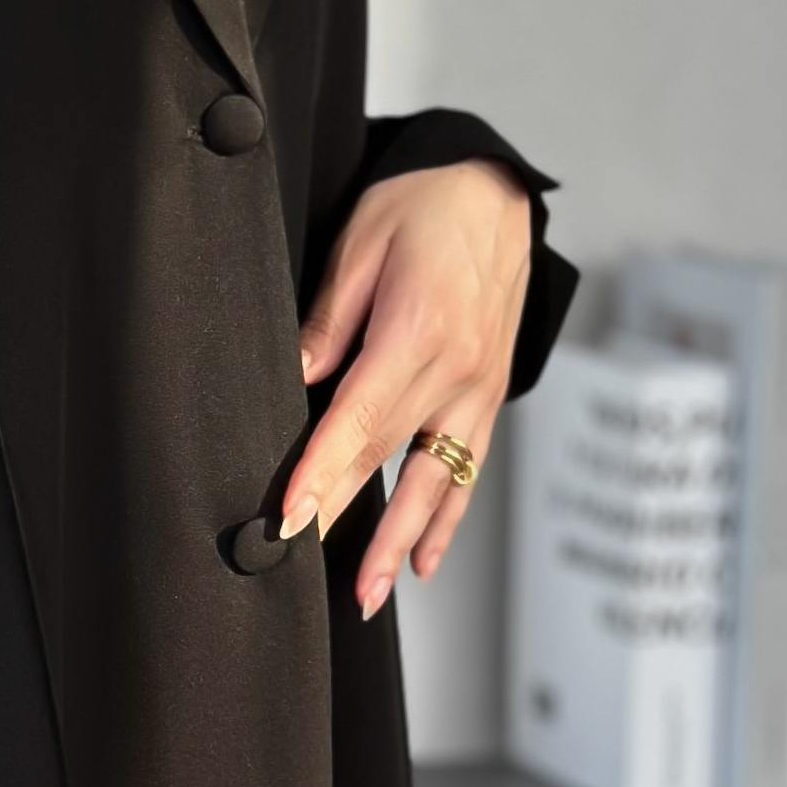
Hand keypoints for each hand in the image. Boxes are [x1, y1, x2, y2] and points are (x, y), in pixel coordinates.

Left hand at [284, 159, 534, 618]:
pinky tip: (423, 563)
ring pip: (432, 482)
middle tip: (301, 574)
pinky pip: (466, 471)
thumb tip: (293, 377)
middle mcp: (456, 372)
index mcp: (418, 332)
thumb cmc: (422, 206)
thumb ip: (329, 320)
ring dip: (398, 543)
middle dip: (342, 520)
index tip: (288, 518)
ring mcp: (478, 390)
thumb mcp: (362, 244)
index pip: (358, 419)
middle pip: (386, 459)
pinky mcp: (488, 397)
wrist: (498, 191)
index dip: (320, 473)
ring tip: (366, 596)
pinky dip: (445, 520)